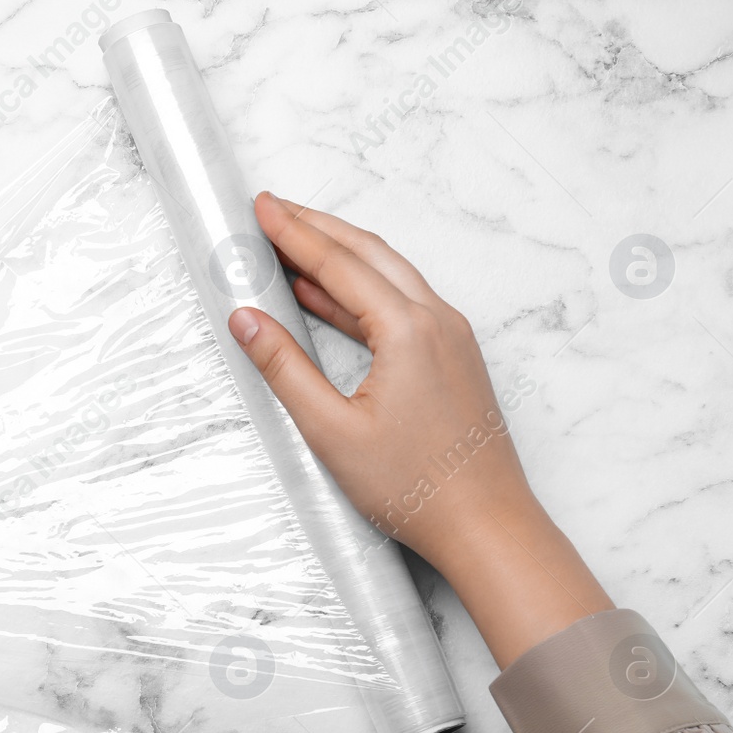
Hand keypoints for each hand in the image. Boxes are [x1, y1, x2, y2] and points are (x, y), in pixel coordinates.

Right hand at [229, 193, 610, 665]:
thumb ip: (284, 368)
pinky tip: (330, 299)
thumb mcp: (331, 431)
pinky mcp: (454, 358)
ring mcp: (451, 338)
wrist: (486, 525)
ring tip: (293, 245)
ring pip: (389, 274)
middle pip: (368, 253)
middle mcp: (437, 321)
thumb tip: (246, 320)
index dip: (293, 232)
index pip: (338, 263)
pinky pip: (403, 303)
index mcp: (408, 330)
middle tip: (273, 212)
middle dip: (317, 228)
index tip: (261, 207)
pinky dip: (362, 289)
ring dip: (341, 255)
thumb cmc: (416, 486)